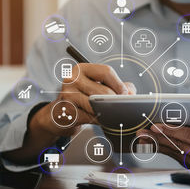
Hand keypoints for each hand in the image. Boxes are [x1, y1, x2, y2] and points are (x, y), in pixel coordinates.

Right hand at [4, 63, 135, 163]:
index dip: (119, 84)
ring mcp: (67, 95)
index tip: (126, 94)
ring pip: (97, 105)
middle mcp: (72, 79)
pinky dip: (99, 120)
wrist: (58, 115)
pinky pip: (90, 117)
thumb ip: (117, 86)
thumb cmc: (83, 98)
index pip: (106, 71)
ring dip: (108, 111)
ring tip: (112, 113)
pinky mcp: (67, 111)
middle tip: (123, 107)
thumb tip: (131, 93)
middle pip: (103, 91)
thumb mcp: (97, 86)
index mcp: (81, 69)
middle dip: (116, 101)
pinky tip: (101, 120)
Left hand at [137, 109, 189, 172]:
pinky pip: (176, 157)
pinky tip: (151, 143)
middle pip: (180, 146)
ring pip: (176, 153)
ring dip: (158, 145)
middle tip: (143, 131)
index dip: (172, 131)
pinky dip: (163, 150)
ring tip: (143, 137)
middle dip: (160, 138)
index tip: (157, 125)